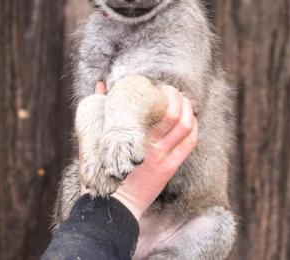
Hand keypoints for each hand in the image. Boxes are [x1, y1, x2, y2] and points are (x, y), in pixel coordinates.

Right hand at [80, 81, 197, 220]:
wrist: (113, 204)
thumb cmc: (102, 166)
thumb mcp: (96, 135)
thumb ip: (100, 107)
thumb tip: (100, 84)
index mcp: (133, 135)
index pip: (155, 107)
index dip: (162, 93)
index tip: (157, 86)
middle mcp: (150, 144)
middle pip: (173, 113)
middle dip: (176, 96)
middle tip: (171, 90)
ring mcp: (162, 157)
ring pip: (185, 126)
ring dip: (188, 109)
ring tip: (184, 101)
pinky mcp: (169, 168)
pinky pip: (189, 144)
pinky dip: (193, 128)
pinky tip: (191, 120)